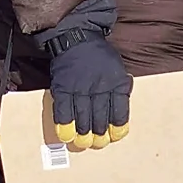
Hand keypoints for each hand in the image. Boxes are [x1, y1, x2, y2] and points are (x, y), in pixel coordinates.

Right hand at [37, 0, 130, 148]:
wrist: (77, 37)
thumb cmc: (100, 56)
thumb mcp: (118, 68)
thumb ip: (119, 89)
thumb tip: (120, 114)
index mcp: (116, 82)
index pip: (120, 111)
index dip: (118, 127)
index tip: (116, 137)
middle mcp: (99, 86)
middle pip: (100, 117)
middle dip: (100, 135)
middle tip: (99, 144)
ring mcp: (80, 88)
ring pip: (82, 118)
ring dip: (83, 134)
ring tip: (84, 143)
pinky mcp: (63, 88)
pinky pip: (63, 111)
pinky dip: (65, 125)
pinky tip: (68, 135)